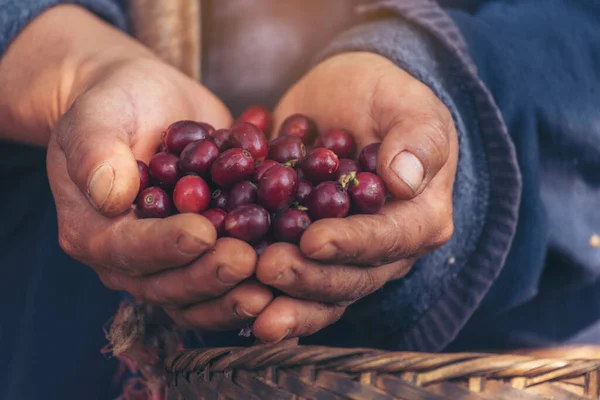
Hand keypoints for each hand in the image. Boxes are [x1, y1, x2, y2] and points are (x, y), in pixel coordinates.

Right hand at [1, 6, 271, 330]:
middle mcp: (130, 260)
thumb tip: (110, 196)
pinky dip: (254, 283)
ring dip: (235, 293)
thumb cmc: (115, 105)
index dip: (166, 245)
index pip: (129, 248)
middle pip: (168, 283)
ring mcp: (170, 262)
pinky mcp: (203, 255)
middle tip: (249, 261)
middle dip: (210, 275)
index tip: (203, 232)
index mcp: (94, 232)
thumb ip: (97, 154)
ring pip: (199, 294)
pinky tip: (289, 271)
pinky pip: (225, 281)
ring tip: (273, 284)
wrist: (146, 105)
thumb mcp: (98, 117)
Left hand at [252, 52, 457, 341]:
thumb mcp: (408, 103)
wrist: (343, 100)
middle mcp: (385, 250)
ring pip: (319, 293)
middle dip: (308, 277)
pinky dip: (264, 293)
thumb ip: (417, 138)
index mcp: (419, 218)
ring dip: (285, 301)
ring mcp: (345, 257)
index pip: (388, 239)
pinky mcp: (310, 255)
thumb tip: (403, 180)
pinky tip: (234, 298)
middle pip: (350, 278)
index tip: (313, 240)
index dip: (351, 244)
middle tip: (267, 268)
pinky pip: (291, 281)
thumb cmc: (383, 96)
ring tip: (248, 300)